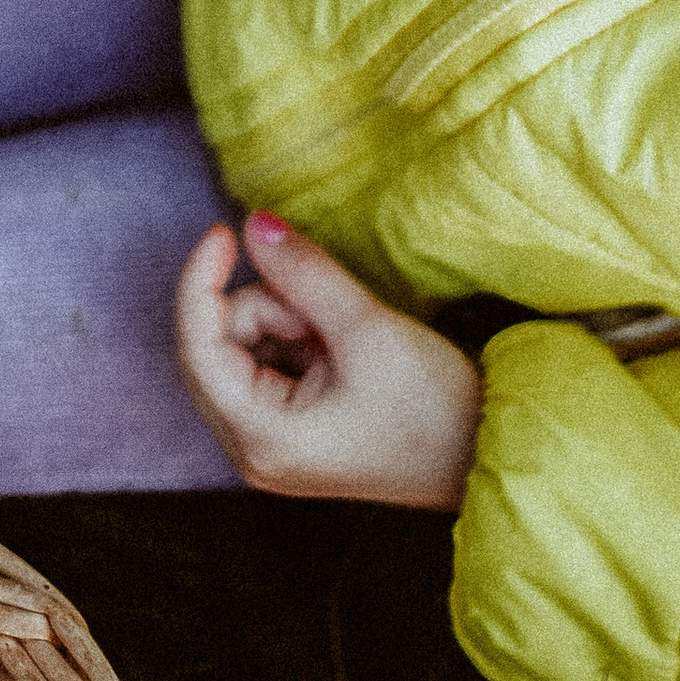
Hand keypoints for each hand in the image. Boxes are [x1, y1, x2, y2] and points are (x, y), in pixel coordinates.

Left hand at [174, 213, 480, 504]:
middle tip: (326, 316)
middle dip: (268, 310)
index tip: (223, 231)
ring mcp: (268, 447)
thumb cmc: (433, 407)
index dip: (200, 280)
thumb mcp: (364, 326)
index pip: (196, 347)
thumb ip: (301, 271)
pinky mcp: (288, 435)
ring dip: (286, 324)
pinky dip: (296, 342)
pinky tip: (340, 353)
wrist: (484, 455)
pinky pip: (267, 366)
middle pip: (216, 347)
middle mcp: (251, 452)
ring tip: (344, 340)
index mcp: (260, 438)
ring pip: (243, 351)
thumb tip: (252, 225)